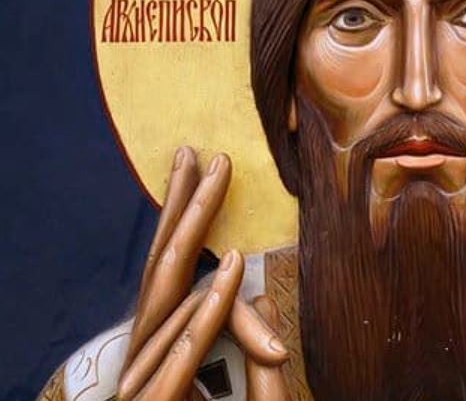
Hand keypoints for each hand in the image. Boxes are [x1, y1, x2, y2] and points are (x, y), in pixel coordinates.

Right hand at [116, 147, 288, 399]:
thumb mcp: (249, 398)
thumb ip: (254, 355)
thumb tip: (259, 296)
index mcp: (163, 354)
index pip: (171, 277)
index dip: (182, 222)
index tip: (198, 170)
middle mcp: (146, 362)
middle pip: (164, 272)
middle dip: (181, 209)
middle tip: (198, 152)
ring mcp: (144, 386)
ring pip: (170, 303)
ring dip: (194, 240)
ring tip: (214, 182)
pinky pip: (187, 358)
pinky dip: (209, 314)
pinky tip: (230, 269)